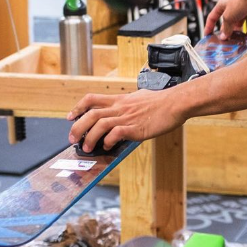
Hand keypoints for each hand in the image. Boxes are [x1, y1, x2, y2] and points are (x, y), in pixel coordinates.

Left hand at [67, 89, 184, 152]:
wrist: (175, 103)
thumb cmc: (160, 102)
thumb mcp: (138, 99)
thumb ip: (128, 105)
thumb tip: (123, 114)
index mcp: (119, 100)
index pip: (91, 99)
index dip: (77, 108)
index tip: (70, 117)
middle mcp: (120, 107)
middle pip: (90, 114)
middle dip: (77, 127)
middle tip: (72, 139)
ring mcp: (127, 117)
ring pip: (99, 124)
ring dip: (89, 138)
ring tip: (87, 148)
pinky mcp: (135, 128)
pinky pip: (115, 133)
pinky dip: (108, 141)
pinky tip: (108, 146)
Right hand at [204, 0, 246, 38]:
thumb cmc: (240, 1)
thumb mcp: (228, 16)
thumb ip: (226, 28)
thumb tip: (224, 37)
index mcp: (222, 6)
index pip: (212, 17)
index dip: (209, 27)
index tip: (207, 36)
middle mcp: (231, 9)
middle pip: (226, 23)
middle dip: (226, 33)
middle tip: (225, 43)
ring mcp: (242, 12)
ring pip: (238, 25)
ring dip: (238, 34)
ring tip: (237, 42)